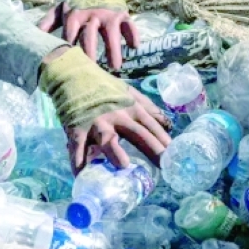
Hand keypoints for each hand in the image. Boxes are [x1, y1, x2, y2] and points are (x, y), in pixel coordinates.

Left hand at [38, 1, 138, 69]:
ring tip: (115, 67)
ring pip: (112, 33)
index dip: (69, 48)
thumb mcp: (62, 9)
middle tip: (91, 70)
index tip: (68, 64)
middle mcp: (92, 15)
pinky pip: (130, 26)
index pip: (70, 34)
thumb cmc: (78, 2)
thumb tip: (31, 37)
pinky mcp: (123, 15)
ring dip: (113, 50)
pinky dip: (132, 36)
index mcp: (75, 15)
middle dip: (90, 52)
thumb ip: (47, 23)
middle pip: (90, 35)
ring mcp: (109, 15)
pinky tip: (133, 48)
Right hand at [38, 47, 171, 174]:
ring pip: (106, 137)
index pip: (152, 126)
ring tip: (123, 165)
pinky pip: (77, 147)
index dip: (164, 141)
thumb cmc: (103, 87)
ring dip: (114, 151)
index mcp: (132, 107)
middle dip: (153, 149)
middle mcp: (117, 115)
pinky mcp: (76, 128)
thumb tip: (168, 124)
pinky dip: (78, 161)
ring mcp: (96, 122)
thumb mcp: (129, 93)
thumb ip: (148, 108)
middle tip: (165, 166)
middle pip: (138, 133)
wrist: (72, 73)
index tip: (176, 157)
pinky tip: (81, 175)